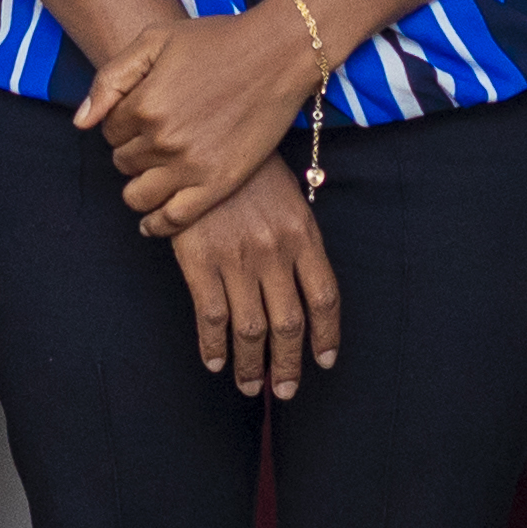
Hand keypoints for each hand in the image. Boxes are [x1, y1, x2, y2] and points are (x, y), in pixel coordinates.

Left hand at [70, 0, 315, 234]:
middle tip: (156, 138)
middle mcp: (163, 139)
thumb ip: (111, 79)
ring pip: (138, 195)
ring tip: (154, 173)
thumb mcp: (155, 39)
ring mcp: (190, 166)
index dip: (122, 124)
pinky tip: (152, 221)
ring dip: (140, 185)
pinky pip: (173, 220)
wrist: (278, 55)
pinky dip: (156, 224)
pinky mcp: (218, 185)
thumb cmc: (217, 41)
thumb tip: (81, 122)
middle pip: (122, 162)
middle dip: (132, 152)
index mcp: (144, 104)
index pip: (108, 131)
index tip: (143, 116)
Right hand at [166, 160, 340, 399]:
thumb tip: (299, 286)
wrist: (200, 138)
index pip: (325, 298)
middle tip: (287, 390)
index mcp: (304, 235)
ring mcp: (237, 258)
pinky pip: (210, 316)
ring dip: (252, 365)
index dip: (327, 336)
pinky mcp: (199, 260)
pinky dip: (213, 346)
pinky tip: (215, 362)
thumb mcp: (288, 197)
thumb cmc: (247, 168)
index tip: (324, 361)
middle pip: (290, 323)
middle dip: (289, 364)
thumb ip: (297, 241)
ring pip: (251, 328)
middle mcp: (275, 252)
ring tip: (251, 386)